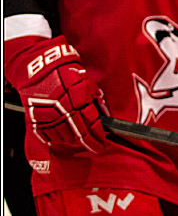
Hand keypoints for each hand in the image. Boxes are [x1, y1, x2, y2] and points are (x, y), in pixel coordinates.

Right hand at [7, 36, 106, 153]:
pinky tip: (64, 139)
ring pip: (63, 138)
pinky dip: (57, 140)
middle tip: (95, 146)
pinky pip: (47, 136)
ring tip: (80, 141)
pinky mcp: (35, 119)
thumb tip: (105, 116)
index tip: (103, 144)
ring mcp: (47, 116)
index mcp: (77, 101)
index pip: (90, 126)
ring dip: (74, 142)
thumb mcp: (86, 83)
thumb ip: (96, 100)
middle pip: (78, 134)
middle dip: (89, 143)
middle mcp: (62, 111)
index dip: (98, 138)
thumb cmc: (66, 74)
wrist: (40, 69)